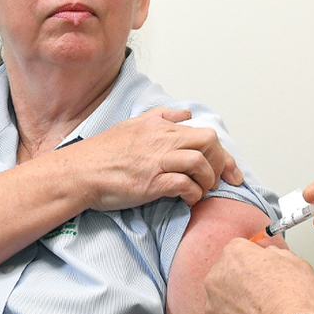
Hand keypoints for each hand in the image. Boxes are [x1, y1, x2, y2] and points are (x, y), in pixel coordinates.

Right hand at [62, 107, 243, 209]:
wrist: (81, 171)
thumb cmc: (104, 151)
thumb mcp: (133, 124)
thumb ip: (161, 117)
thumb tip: (184, 113)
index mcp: (160, 125)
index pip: (205, 134)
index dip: (225, 155)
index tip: (232, 172)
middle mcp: (162, 139)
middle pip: (209, 142)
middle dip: (220, 163)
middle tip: (217, 181)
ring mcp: (157, 160)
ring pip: (199, 163)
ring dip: (207, 181)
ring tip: (201, 191)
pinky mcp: (151, 181)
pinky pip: (184, 184)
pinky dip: (193, 194)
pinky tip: (189, 199)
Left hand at [204, 239, 313, 313]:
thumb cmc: (295, 298)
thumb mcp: (294, 261)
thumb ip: (274, 253)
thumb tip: (271, 255)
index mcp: (234, 255)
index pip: (239, 249)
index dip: (253, 259)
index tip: (262, 268)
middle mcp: (217, 277)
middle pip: (227, 273)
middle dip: (241, 279)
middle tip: (262, 290)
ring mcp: (212, 304)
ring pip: (222, 297)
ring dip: (236, 301)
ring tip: (258, 309)